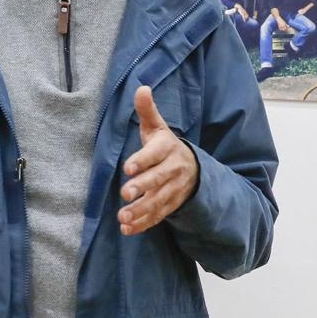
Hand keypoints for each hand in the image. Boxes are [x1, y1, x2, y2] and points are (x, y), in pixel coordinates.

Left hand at [119, 86, 198, 235]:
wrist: (194, 169)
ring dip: (141, 211)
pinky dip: (143, 224)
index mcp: (168, 149)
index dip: (142, 160)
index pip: (155, 154)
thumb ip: (147, 111)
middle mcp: (173, 170)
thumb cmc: (165, 146)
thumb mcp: (157, 128)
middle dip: (142, 187)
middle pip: (158, 179)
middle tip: (125, 194)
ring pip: (158, 201)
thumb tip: (141, 87)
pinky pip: (158, 216)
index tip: (127, 168)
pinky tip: (127, 230)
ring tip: (122, 217)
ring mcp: (173, 190)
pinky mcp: (171, 205)